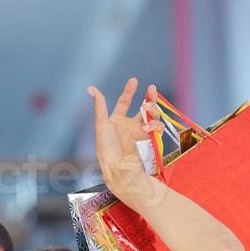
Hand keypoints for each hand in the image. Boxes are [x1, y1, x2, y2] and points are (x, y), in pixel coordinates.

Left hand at [88, 78, 165, 205]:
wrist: (119, 169)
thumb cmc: (107, 150)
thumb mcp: (101, 126)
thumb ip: (100, 106)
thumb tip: (91, 88)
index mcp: (117, 121)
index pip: (124, 102)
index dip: (129, 91)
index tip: (134, 80)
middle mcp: (130, 125)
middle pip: (144, 106)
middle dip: (150, 97)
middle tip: (152, 89)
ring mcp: (142, 132)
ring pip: (154, 115)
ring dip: (153, 109)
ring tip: (147, 109)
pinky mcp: (151, 140)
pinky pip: (158, 127)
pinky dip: (154, 124)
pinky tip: (146, 126)